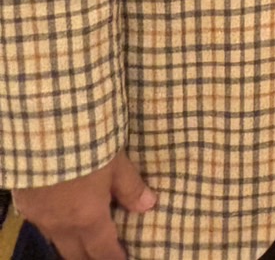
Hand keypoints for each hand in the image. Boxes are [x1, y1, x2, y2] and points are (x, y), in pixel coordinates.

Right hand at [13, 150, 156, 259]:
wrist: (41, 129)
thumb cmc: (86, 144)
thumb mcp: (116, 161)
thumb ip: (130, 186)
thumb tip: (148, 205)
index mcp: (87, 218)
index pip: (104, 251)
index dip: (115, 259)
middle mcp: (61, 225)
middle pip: (76, 255)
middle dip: (91, 258)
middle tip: (103, 256)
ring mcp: (40, 216)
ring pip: (57, 241)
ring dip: (72, 243)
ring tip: (84, 238)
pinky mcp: (25, 202)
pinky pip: (42, 224)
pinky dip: (55, 226)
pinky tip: (61, 215)